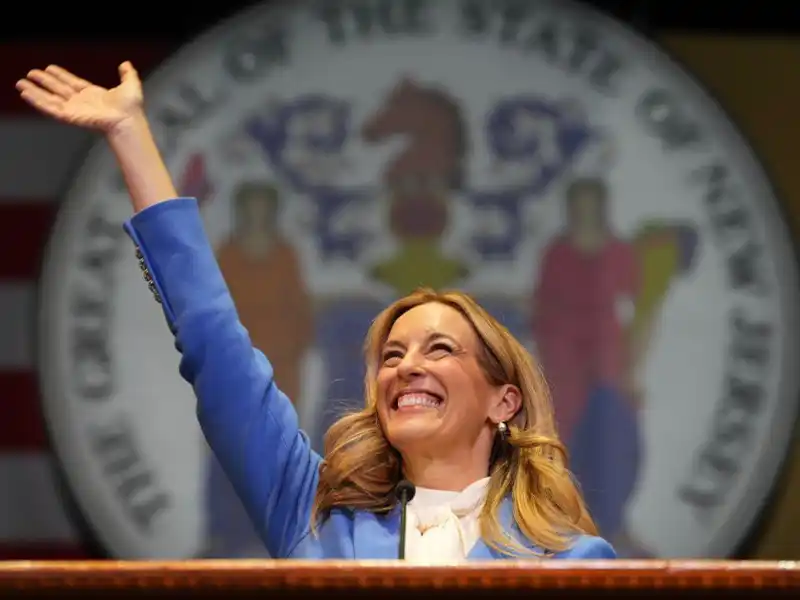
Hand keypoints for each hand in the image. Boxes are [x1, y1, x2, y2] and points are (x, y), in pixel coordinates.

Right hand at [16, 62, 143, 133]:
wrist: (128, 119)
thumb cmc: (130, 107)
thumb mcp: (130, 85)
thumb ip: (127, 74)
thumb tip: (126, 64)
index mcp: (92, 94)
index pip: (71, 83)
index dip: (60, 75)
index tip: (49, 69)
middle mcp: (81, 102)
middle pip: (58, 89)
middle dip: (44, 82)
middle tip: (31, 74)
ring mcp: (74, 109)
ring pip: (50, 99)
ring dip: (35, 91)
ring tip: (21, 84)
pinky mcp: (69, 116)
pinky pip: (49, 108)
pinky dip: (37, 101)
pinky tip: (26, 94)